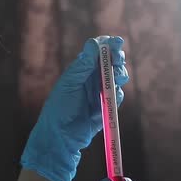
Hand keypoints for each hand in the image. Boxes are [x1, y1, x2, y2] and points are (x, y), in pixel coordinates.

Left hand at [21, 36, 127, 180]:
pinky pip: (117, 96)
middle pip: (110, 62)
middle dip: (117, 59)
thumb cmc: (60, 108)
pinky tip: (113, 97)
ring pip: (117, 78)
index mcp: (80, 69)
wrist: (61, 137)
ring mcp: (99, 92)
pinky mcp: (106, 107)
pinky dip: (118, 95)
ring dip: (120, 75)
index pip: (97, 52)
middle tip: (118, 60)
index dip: (108, 45)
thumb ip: (84, 65)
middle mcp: (91, 79)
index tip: (116, 43)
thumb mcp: (70, 84)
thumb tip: (94, 43)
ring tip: (118, 77)